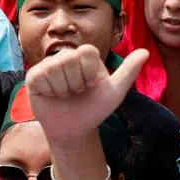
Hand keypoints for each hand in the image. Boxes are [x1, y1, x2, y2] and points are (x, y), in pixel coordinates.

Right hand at [27, 46, 148, 143]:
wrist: (75, 129)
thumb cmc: (94, 108)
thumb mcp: (115, 91)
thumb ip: (129, 71)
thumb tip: (146, 52)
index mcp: (85, 56)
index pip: (86, 51)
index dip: (89, 72)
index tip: (91, 84)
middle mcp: (66, 56)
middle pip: (69, 59)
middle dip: (76, 82)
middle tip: (77, 91)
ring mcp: (49, 65)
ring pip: (55, 68)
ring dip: (63, 88)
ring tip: (66, 94)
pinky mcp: (34, 77)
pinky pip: (40, 77)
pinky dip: (50, 91)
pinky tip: (53, 95)